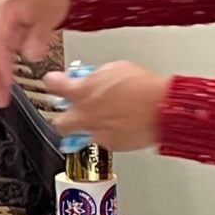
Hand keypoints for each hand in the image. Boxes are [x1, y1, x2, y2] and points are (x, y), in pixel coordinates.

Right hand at [0, 0, 70, 106]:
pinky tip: (10, 81)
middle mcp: (1, 18)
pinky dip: (6, 67)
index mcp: (5, 11)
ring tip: (2, 95)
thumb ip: (39, 36)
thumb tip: (31, 55)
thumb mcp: (49, 14)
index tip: (3, 88)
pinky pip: (5, 52)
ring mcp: (6, 24)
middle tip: (0, 99)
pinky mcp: (14, 30)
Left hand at [40, 60, 169, 152]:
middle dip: (62, 117)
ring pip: (78, 136)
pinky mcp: (109, 145)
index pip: (52, 84)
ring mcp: (95, 132)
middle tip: (70, 112)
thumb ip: (95, 76)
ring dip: (84, 128)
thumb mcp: (114, 69)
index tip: (55, 81)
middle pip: (57, 122)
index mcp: (81, 91)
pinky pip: (99, 140)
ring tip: (98, 120)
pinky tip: (116, 125)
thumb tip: (89, 78)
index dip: (53, 81)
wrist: (161, 109)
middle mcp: (83, 115)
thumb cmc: (143, 87)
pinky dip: (105, 134)